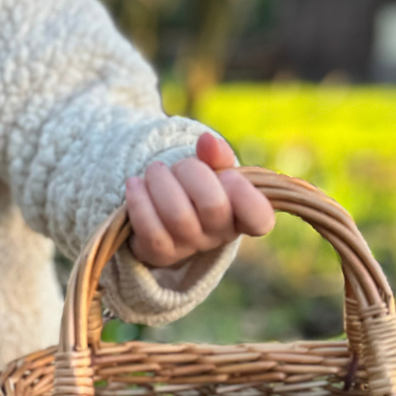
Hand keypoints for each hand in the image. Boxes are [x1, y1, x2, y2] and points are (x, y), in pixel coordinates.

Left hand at [125, 133, 274, 267]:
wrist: (163, 211)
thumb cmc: (197, 186)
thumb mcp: (212, 169)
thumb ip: (217, 156)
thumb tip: (207, 142)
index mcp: (241, 215)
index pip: (260, 219)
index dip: (244, 194)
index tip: (228, 176)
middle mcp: (219, 235)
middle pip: (213, 206)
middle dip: (191, 172)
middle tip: (180, 165)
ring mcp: (189, 247)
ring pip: (178, 216)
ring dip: (161, 181)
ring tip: (155, 171)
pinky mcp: (160, 253)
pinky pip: (151, 231)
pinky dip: (139, 200)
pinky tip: (135, 184)